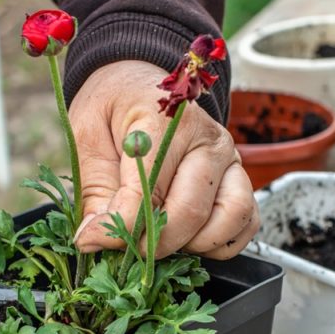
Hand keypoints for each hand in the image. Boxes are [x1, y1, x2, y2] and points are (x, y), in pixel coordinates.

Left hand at [70, 60, 258, 258]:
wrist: (137, 86)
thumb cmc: (113, 111)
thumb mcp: (88, 142)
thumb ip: (94, 192)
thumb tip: (93, 239)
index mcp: (169, 121)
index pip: (149, 189)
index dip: (120, 225)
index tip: (92, 239)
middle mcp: (209, 140)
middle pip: (190, 211)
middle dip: (154, 243)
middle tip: (127, 247)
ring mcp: (230, 161)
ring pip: (229, 218)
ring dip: (194, 244)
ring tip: (162, 240)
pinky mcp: (239, 180)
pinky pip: (246, 223)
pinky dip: (221, 243)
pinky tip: (189, 240)